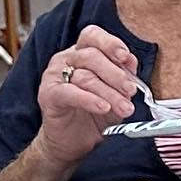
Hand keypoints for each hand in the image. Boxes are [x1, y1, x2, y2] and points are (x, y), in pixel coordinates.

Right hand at [35, 27, 137, 167]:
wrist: (73, 143)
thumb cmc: (93, 115)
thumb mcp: (115, 93)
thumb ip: (123, 76)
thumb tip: (132, 62)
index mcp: (83, 53)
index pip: (93, 36)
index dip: (110, 43)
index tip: (125, 56)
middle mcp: (67, 59)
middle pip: (92, 56)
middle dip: (116, 74)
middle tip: (131, 90)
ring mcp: (54, 75)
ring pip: (85, 77)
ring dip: (109, 93)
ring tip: (124, 108)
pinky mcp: (48, 95)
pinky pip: (70, 93)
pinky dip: (89, 100)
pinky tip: (102, 107)